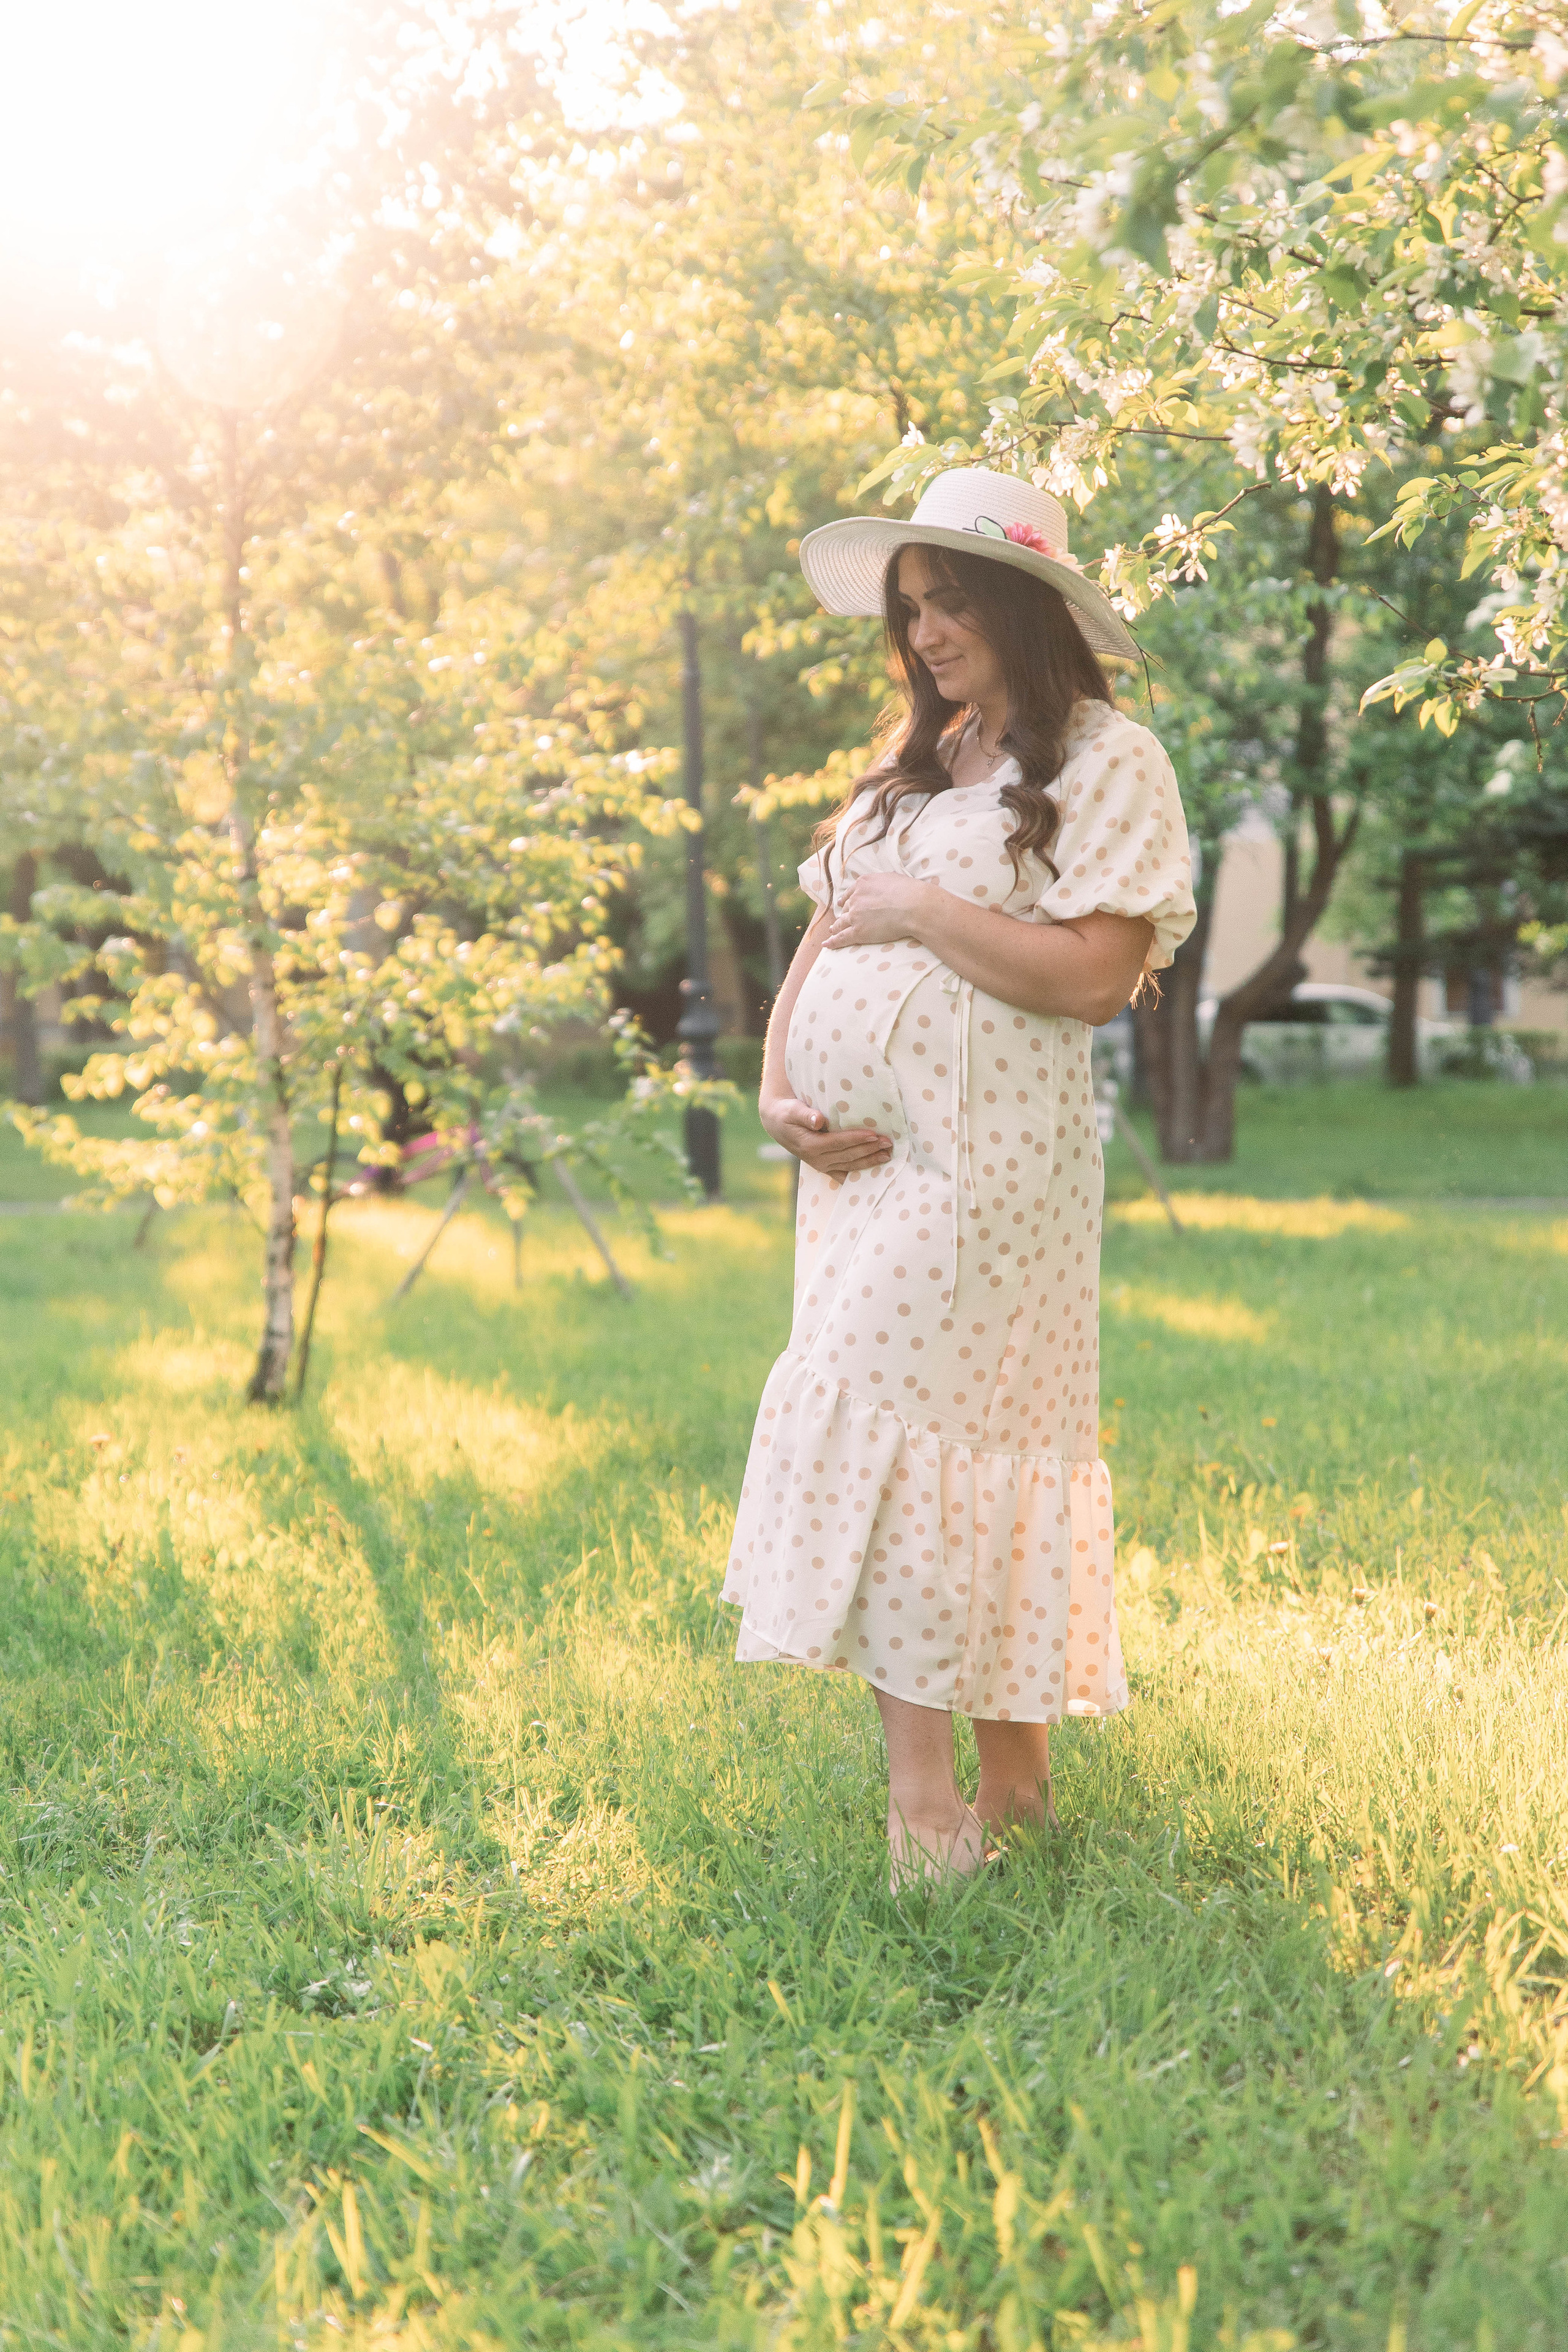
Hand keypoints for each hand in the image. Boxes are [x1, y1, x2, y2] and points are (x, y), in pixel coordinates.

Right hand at [760, 1093, 894, 1176]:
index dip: (856, 1139)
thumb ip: (805, 1115)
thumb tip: (818, 1120)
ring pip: (850, 1166)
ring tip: (887, 1154)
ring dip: (869, 1161)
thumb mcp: (791, 1110)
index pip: (838, 1143)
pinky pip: (845, 1173)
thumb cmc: (787, 1113)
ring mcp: (822, 1166)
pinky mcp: (826, 1168)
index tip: (874, 1134)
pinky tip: (876, 1171)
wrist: (779, 1124)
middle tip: (888, 1143)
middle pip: (848, 1156)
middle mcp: (817, 1160)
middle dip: (869, 1150)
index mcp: (810, 1146)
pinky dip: (860, 1173)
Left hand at [821, 873, 931, 952]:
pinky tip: (826, 945)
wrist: (913, 906)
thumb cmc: (909, 891)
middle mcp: (856, 898)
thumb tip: (883, 885)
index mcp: (863, 884)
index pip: (850, 894)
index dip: (846, 901)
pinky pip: (842, 938)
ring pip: (841, 923)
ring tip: (832, 931)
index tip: (843, 904)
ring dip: (835, 928)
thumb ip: (881, 882)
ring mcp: (855, 915)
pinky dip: (833, 942)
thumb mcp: (891, 878)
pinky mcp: (858, 931)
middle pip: (845, 909)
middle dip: (843, 914)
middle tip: (840, 920)